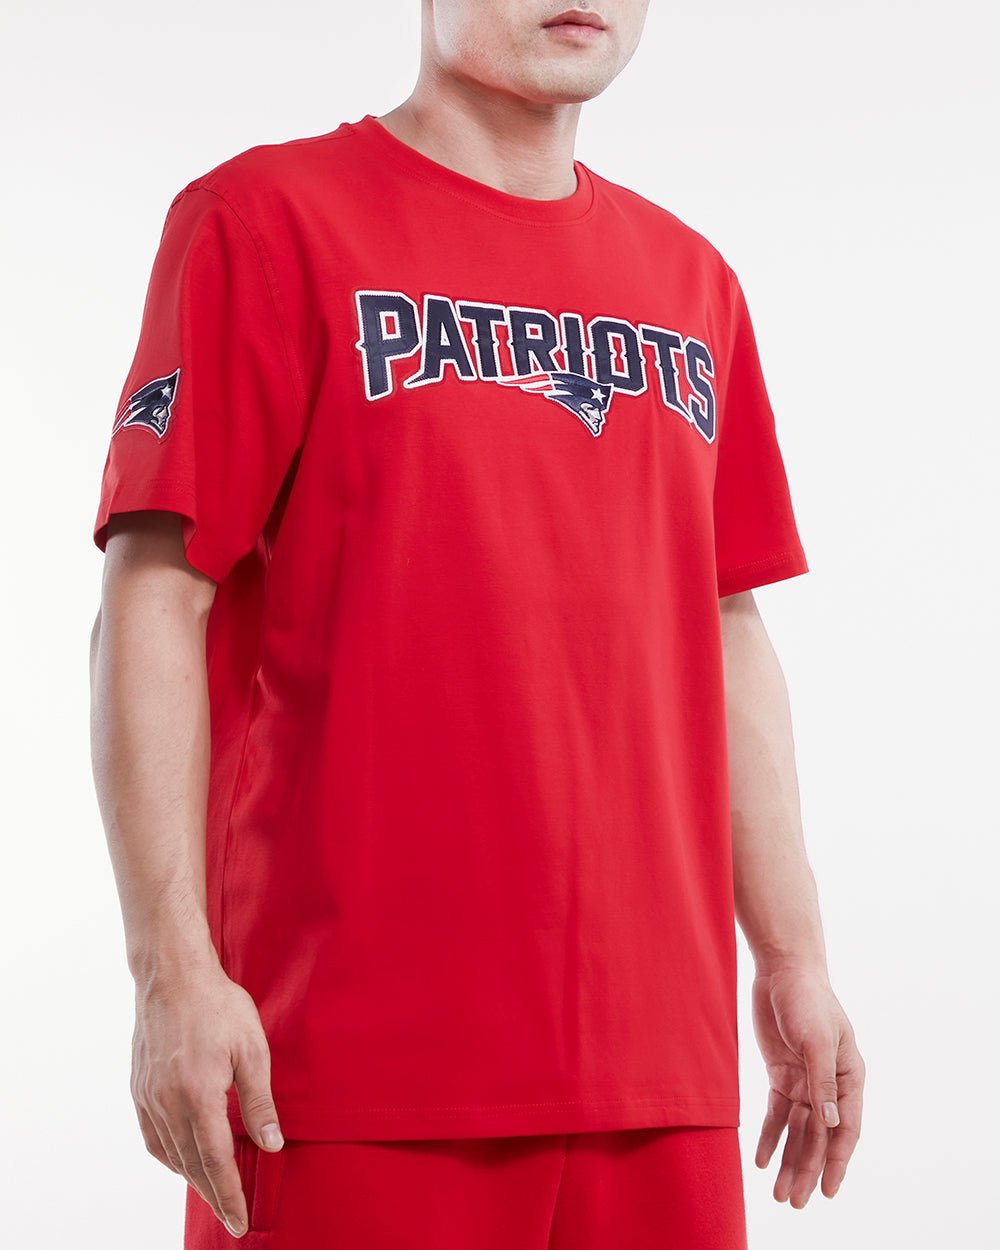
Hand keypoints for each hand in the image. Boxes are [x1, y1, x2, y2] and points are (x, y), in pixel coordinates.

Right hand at [130, 960, 284, 1237]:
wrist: (172, 975)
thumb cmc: (218, 1006)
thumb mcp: (252, 1049)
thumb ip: (259, 1101)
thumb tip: (271, 1144)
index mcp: (199, 1095)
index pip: (216, 1162)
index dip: (229, 1196)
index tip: (239, 1223)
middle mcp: (168, 1103)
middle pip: (192, 1166)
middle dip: (213, 1195)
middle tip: (230, 1218)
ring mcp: (149, 1098)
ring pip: (170, 1155)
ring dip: (192, 1178)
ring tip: (213, 1192)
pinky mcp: (139, 1089)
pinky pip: (152, 1137)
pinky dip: (169, 1156)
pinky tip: (183, 1160)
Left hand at [751, 966, 863, 1206]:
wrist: (782, 970)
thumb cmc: (807, 999)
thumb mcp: (817, 1039)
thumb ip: (822, 1082)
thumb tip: (832, 1125)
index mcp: (849, 1077)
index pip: (845, 1129)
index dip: (837, 1162)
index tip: (828, 1193)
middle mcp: (829, 1084)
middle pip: (819, 1136)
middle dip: (808, 1170)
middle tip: (794, 1202)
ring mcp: (804, 1080)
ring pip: (798, 1130)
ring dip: (789, 1160)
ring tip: (779, 1193)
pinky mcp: (781, 1074)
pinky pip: (777, 1113)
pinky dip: (770, 1136)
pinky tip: (762, 1160)